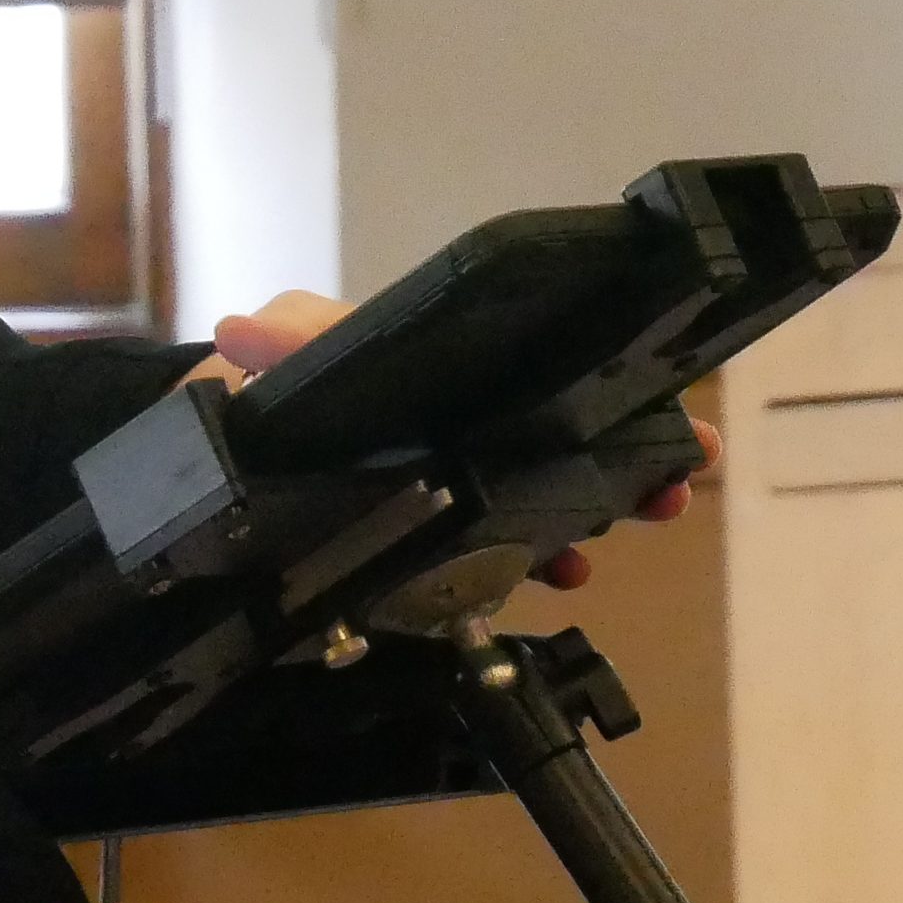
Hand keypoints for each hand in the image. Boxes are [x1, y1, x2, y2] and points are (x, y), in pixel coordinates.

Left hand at [205, 289, 719, 592]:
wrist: (223, 458)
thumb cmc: (258, 396)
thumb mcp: (277, 358)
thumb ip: (286, 340)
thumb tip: (244, 330)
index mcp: (436, 383)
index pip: (528, 379)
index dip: (593, 392)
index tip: (656, 411)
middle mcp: (457, 434)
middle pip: (556, 440)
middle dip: (627, 455)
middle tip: (679, 477)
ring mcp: (448, 491)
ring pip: (541, 496)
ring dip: (600, 507)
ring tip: (651, 513)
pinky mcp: (426, 547)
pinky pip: (496, 554)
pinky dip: (536, 560)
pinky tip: (565, 573)